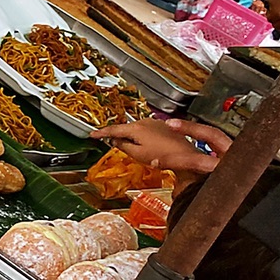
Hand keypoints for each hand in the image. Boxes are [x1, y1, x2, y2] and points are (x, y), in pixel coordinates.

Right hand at [92, 117, 228, 174]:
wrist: (187, 156)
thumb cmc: (163, 157)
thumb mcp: (138, 154)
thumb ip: (123, 146)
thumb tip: (115, 141)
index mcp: (136, 128)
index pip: (113, 129)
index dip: (101, 132)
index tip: (92, 134)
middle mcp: (145, 122)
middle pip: (126, 127)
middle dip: (116, 133)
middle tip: (106, 140)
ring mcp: (156, 123)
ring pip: (136, 128)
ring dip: (129, 135)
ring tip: (124, 144)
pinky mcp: (164, 127)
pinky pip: (145, 130)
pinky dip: (139, 136)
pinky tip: (141, 144)